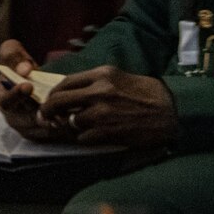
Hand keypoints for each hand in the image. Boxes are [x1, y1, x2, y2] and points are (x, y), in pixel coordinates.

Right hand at [0, 39, 75, 141]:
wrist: (31, 75)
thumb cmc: (19, 62)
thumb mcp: (12, 51)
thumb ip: (13, 57)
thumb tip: (24, 70)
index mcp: (2, 96)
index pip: (5, 101)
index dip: (15, 95)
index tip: (28, 86)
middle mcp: (12, 116)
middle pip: (22, 121)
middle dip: (38, 114)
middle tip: (54, 107)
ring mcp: (26, 126)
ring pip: (38, 130)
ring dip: (52, 123)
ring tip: (66, 113)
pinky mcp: (40, 132)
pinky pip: (49, 135)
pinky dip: (60, 129)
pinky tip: (71, 119)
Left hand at [38, 65, 179, 147]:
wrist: (169, 111)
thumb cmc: (145, 92)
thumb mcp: (118, 76)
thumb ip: (95, 81)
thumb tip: (72, 89)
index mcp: (101, 74)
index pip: (65, 82)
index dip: (53, 93)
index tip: (49, 99)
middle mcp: (99, 91)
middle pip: (60, 100)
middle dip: (48, 110)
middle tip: (45, 116)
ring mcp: (103, 113)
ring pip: (71, 121)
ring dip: (70, 126)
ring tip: (74, 127)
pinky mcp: (109, 131)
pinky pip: (84, 137)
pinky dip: (84, 138)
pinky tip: (90, 136)